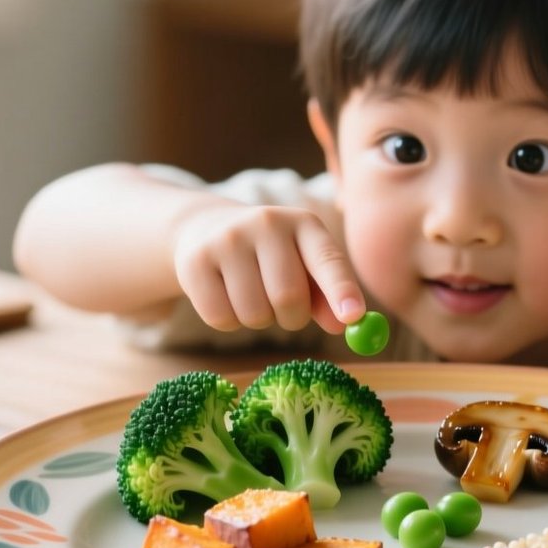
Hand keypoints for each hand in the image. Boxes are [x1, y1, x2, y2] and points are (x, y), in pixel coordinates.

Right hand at [170, 202, 364, 333]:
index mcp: (303, 223)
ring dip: (259, 320)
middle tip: (286, 311)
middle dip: (292, 318)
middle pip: (288, 297)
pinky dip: (229, 321)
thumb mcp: (304, 265)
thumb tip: (343, 324)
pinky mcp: (194, 262)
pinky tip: (226, 295)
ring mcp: (226, 240)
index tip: (353, 316)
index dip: (341, 289)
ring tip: (252, 295)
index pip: (328, 260)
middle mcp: (266, 224)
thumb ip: (328, 295)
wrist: (207, 229)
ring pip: (254, 314)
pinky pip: (221, 318)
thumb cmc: (271, 257)